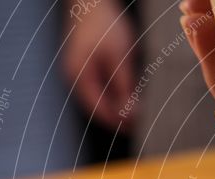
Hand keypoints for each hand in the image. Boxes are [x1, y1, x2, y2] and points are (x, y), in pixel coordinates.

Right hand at [63, 0, 136, 130]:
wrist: (93, 4)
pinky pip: (98, 89)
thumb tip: (131, 114)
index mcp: (80, 76)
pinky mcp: (85, 68)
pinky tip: (127, 100)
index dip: (117, 122)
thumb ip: (124, 87)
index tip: (136, 129)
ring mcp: (78, 72)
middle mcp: (75, 77)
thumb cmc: (107, 28)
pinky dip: (112, 98)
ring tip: (136, 116)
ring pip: (98, 99)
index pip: (98, 110)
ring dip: (115, 109)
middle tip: (139, 126)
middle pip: (97, 107)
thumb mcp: (120, 58)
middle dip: (117, 118)